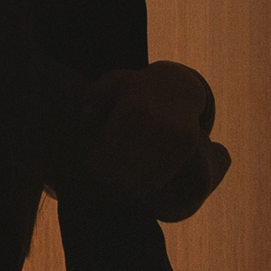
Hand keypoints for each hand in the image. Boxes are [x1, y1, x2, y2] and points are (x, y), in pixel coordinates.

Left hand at [75, 62, 232, 221]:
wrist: (181, 85)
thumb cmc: (139, 87)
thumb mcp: (114, 79)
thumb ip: (94, 95)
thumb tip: (85, 118)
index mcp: (130, 107)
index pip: (107, 148)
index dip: (96, 165)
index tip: (92, 171)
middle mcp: (152, 121)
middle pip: (122, 165)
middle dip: (109, 179)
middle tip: (103, 182)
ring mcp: (171, 135)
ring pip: (141, 176)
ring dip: (126, 187)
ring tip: (117, 188)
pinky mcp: (186, 145)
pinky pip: (161, 177)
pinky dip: (146, 188)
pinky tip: (136, 190)